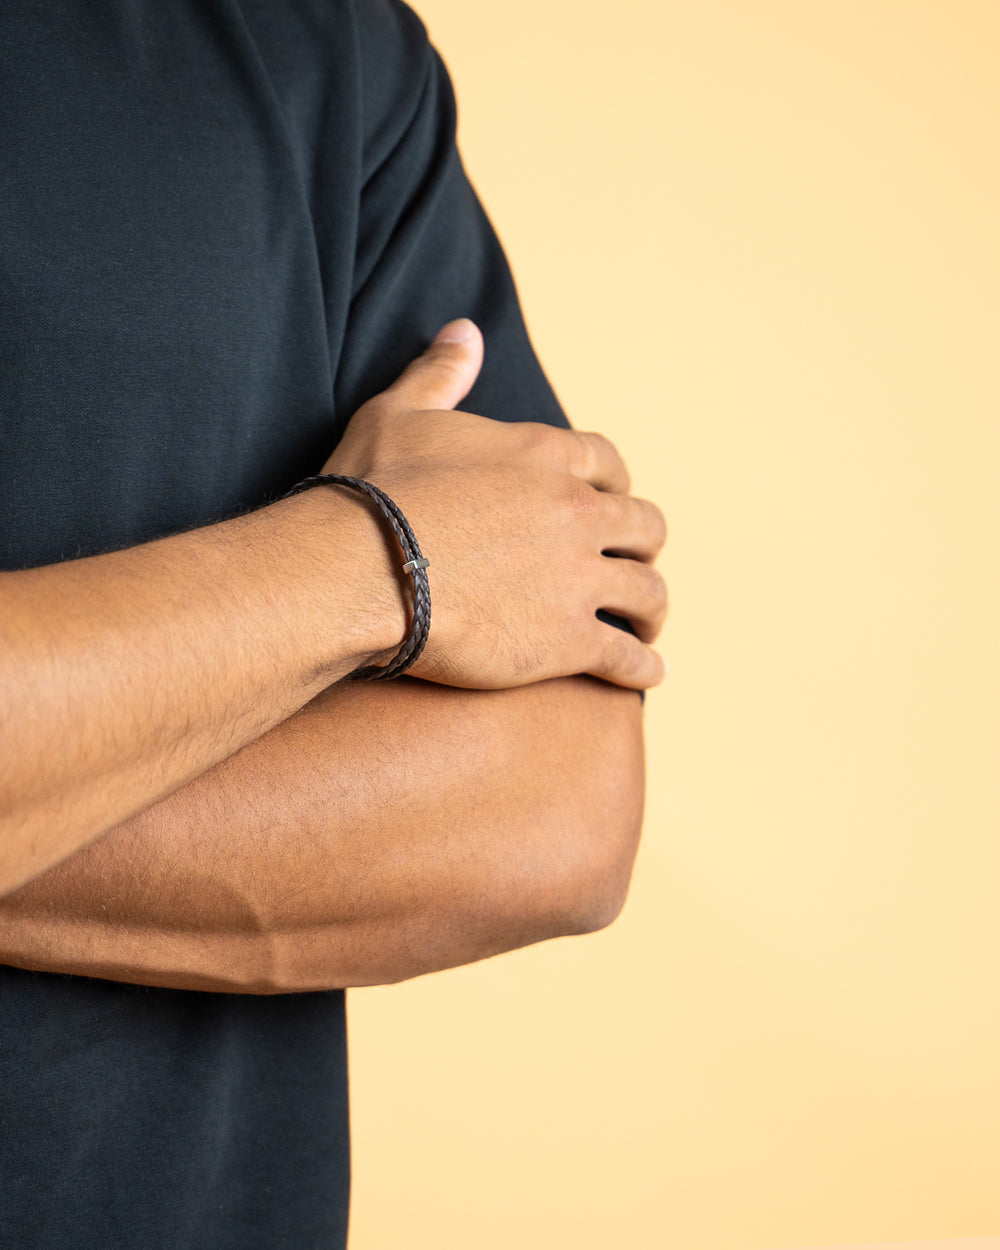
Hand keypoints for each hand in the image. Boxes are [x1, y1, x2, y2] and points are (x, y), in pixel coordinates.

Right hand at [323, 320, 667, 690]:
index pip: (609, 464)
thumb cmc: (371, 492)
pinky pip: (629, 657)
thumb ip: (440, 372)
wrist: (357, 570)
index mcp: (544, 456)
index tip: (611, 505)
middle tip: (632, 564)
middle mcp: (576, 513)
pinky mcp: (568, 641)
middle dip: (643, 546)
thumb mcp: (398, 413)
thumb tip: (465, 329)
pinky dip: (644, 667)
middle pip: (644, 526)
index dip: (616, 486)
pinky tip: (647, 675)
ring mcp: (578, 579)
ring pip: (649, 591)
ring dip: (652, 608)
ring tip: (646, 625)